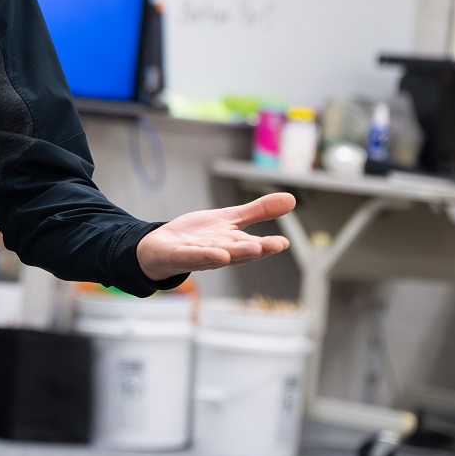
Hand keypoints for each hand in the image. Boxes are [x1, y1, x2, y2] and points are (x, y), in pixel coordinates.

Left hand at [136, 192, 294, 281]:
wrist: (162, 246)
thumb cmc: (198, 237)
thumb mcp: (229, 219)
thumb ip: (258, 211)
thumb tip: (292, 199)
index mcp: (233, 243)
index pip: (254, 245)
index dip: (269, 245)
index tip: (284, 243)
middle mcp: (220, 252)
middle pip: (240, 252)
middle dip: (257, 249)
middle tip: (274, 245)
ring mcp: (200, 255)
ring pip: (221, 255)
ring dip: (236, 253)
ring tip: (254, 249)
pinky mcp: (180, 255)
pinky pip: (194, 256)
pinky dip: (205, 255)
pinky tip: (220, 255)